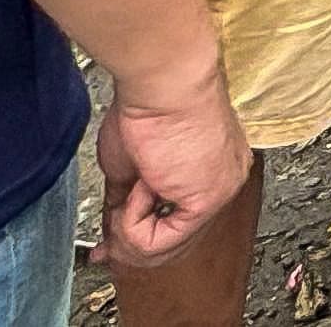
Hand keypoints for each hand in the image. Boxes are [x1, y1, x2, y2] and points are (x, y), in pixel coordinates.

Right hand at [94, 56, 251, 269]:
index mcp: (213, 167)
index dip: (138, 237)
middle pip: (174, 239)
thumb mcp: (130, 163)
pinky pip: (159, 241)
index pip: (178, 220)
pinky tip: (142, 187)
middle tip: (106, 244)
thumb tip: (114, 220)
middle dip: (130, 245)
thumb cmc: (150, 104)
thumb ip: (127, 197)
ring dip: (130, 227)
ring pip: (166, 246)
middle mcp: (224, 181)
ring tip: (129, 193)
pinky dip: (135, 221)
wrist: (164, 82)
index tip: (108, 247)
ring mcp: (220, 192)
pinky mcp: (207, 200)